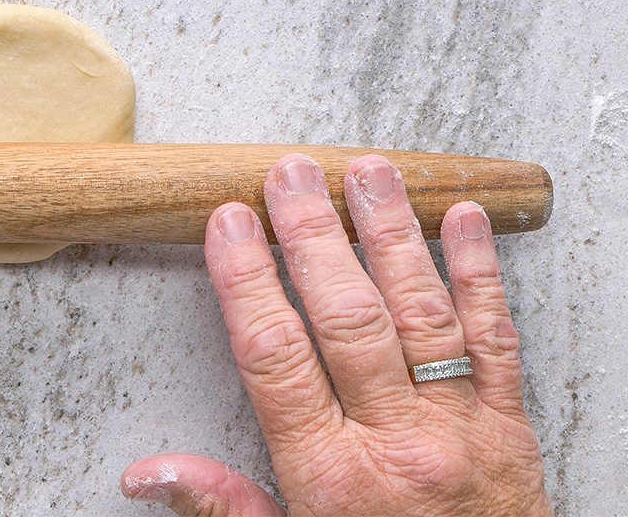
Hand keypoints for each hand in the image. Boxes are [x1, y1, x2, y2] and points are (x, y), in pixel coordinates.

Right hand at [121, 154, 550, 516]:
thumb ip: (222, 505)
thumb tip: (145, 474)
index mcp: (331, 475)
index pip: (275, 357)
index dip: (247, 281)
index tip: (229, 224)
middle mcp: (397, 442)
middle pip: (347, 320)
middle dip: (313, 238)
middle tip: (290, 175)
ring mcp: (460, 426)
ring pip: (422, 314)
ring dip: (390, 236)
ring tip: (366, 173)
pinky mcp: (511, 423)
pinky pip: (497, 339)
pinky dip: (481, 274)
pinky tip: (462, 220)